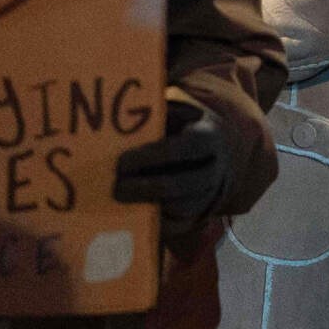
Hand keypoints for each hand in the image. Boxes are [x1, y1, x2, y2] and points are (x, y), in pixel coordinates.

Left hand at [114, 98, 231, 234]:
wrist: (210, 159)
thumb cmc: (182, 130)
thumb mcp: (177, 113)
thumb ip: (160, 109)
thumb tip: (137, 102)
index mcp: (210, 138)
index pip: (188, 148)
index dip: (154, 156)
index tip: (122, 161)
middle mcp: (214, 169)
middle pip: (182, 185)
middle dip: (145, 188)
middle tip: (114, 186)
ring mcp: (207, 195)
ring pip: (179, 207)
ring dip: (147, 205)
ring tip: (117, 199)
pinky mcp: (195, 217)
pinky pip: (175, 226)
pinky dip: (151, 223)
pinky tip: (129, 214)